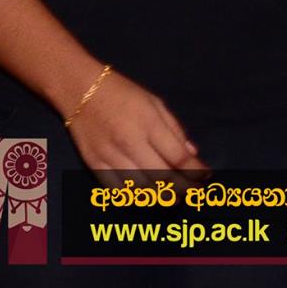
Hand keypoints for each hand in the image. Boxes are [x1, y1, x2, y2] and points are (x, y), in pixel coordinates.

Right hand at [63, 68, 208, 184]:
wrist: (80, 89)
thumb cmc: (123, 94)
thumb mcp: (156, 103)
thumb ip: (175, 129)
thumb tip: (192, 154)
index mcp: (149, 124)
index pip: (178, 157)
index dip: (196, 171)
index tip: (206, 176)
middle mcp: (130, 142)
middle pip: (162, 177)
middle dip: (183, 188)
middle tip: (194, 192)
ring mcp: (109, 156)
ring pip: (140, 188)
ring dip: (161, 197)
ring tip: (175, 197)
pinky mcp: (93, 164)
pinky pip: (116, 190)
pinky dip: (134, 197)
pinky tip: (147, 196)